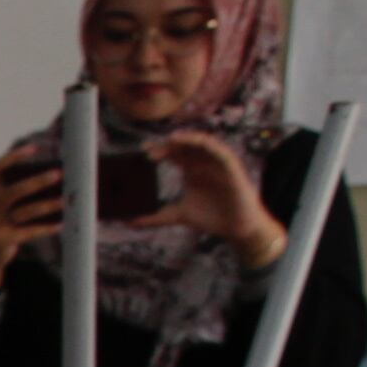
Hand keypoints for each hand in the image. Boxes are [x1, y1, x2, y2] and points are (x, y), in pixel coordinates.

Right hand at [0, 141, 64, 291]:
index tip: (35, 148)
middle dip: (38, 182)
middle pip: (14, 191)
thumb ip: (16, 191)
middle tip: (59, 174)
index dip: (13, 157)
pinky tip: (61, 224)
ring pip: (24, 212)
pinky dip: (46, 228)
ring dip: (47, 205)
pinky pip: (28, 232)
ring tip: (66, 200)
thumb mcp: (0, 205)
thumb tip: (52, 177)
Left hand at [152, 129, 283, 268]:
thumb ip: (155, 218)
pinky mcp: (230, 167)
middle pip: (184, 147)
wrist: (236, 227)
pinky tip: (194, 143)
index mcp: (190, 171)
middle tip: (149, 149)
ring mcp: (216, 163)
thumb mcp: (178, 215)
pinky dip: (207, 144)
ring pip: (201, 143)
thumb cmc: (211, 217)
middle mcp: (202, 163)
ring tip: (170, 140)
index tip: (142, 152)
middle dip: (167, 145)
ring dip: (187, 140)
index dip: (159, 150)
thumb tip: (130, 222)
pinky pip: (219, 150)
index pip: (173, 155)